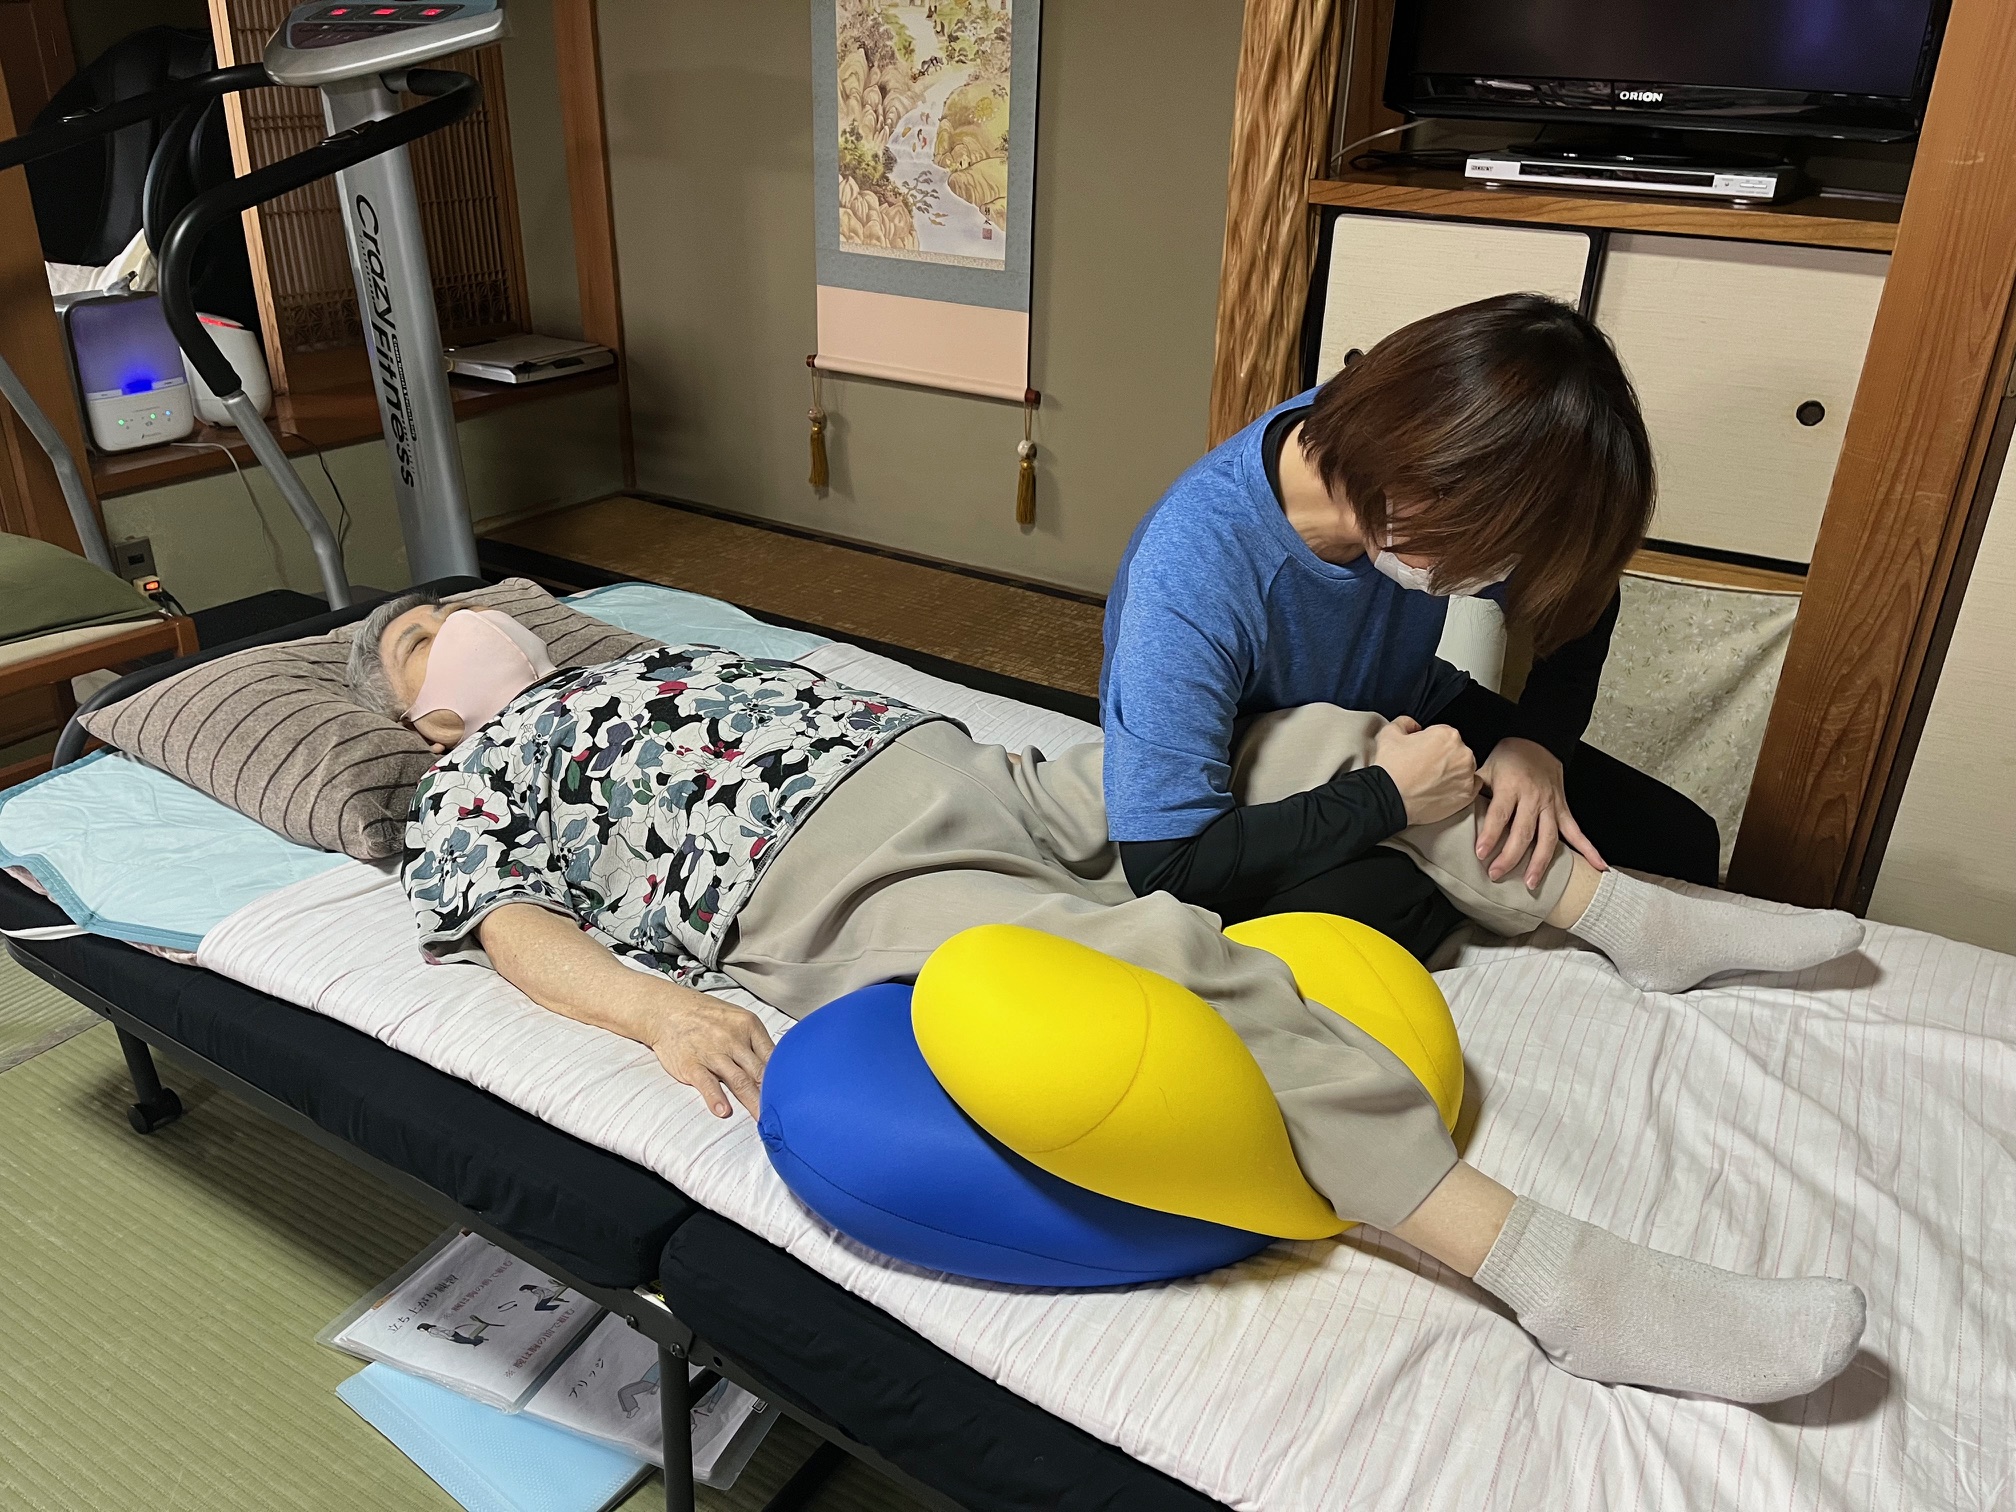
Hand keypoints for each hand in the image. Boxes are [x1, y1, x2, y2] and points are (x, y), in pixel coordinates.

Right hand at [649, 991, 774, 1118]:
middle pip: (759, 1072)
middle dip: (773, 1095)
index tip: (792, 1096)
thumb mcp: (737, 1018)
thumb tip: (779, 1063)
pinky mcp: (692, 1065)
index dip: (784, 1079)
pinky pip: (706, 1083)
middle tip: (784, 1115)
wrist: (667, 1010)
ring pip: (738, 1081)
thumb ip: (756, 1041)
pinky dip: (716, 1098)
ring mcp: (712, 1053)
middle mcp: (733, 1040)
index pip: (773, 1056)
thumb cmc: (706, 1016)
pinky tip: (724, 1111)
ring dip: (752, 1102)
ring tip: (763, 1121)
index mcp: (749, 1026)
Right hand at [1371, 716, 1480, 826]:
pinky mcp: (1467, 795)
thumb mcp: (1389, 734)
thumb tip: (1413, 725)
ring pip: (1465, 769)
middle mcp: (1463, 754)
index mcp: (1448, 736)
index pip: (1444, 735)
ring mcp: (1467, 776)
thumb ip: (1405, 722)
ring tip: (1433, 781)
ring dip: (1453, 772)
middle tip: (1426, 768)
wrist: (1390, 799)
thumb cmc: (1391, 768)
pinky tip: (1444, 790)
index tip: (1422, 753)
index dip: (1431, 743)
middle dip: (1444, 757)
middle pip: (1458, 751)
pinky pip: (1471, 787)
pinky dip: (1460, 787)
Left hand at [1474, 737, 1605, 887]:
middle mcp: (1534, 798)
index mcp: (1512, 787)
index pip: (1499, 815)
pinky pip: (1577, 831)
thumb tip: (1450, 802)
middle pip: (1524, 831)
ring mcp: (1551, 805)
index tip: (1481, 854)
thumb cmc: (1509, 756)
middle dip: (1510, 856)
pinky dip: (1589, 850)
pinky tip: (1598, 867)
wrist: (1538, 739)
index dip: (1490, 835)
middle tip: (1496, 875)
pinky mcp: (1563, 809)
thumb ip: (1472, 787)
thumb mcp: (1486, 766)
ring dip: (1540, 862)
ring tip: (1531, 883)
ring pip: (1548, 837)